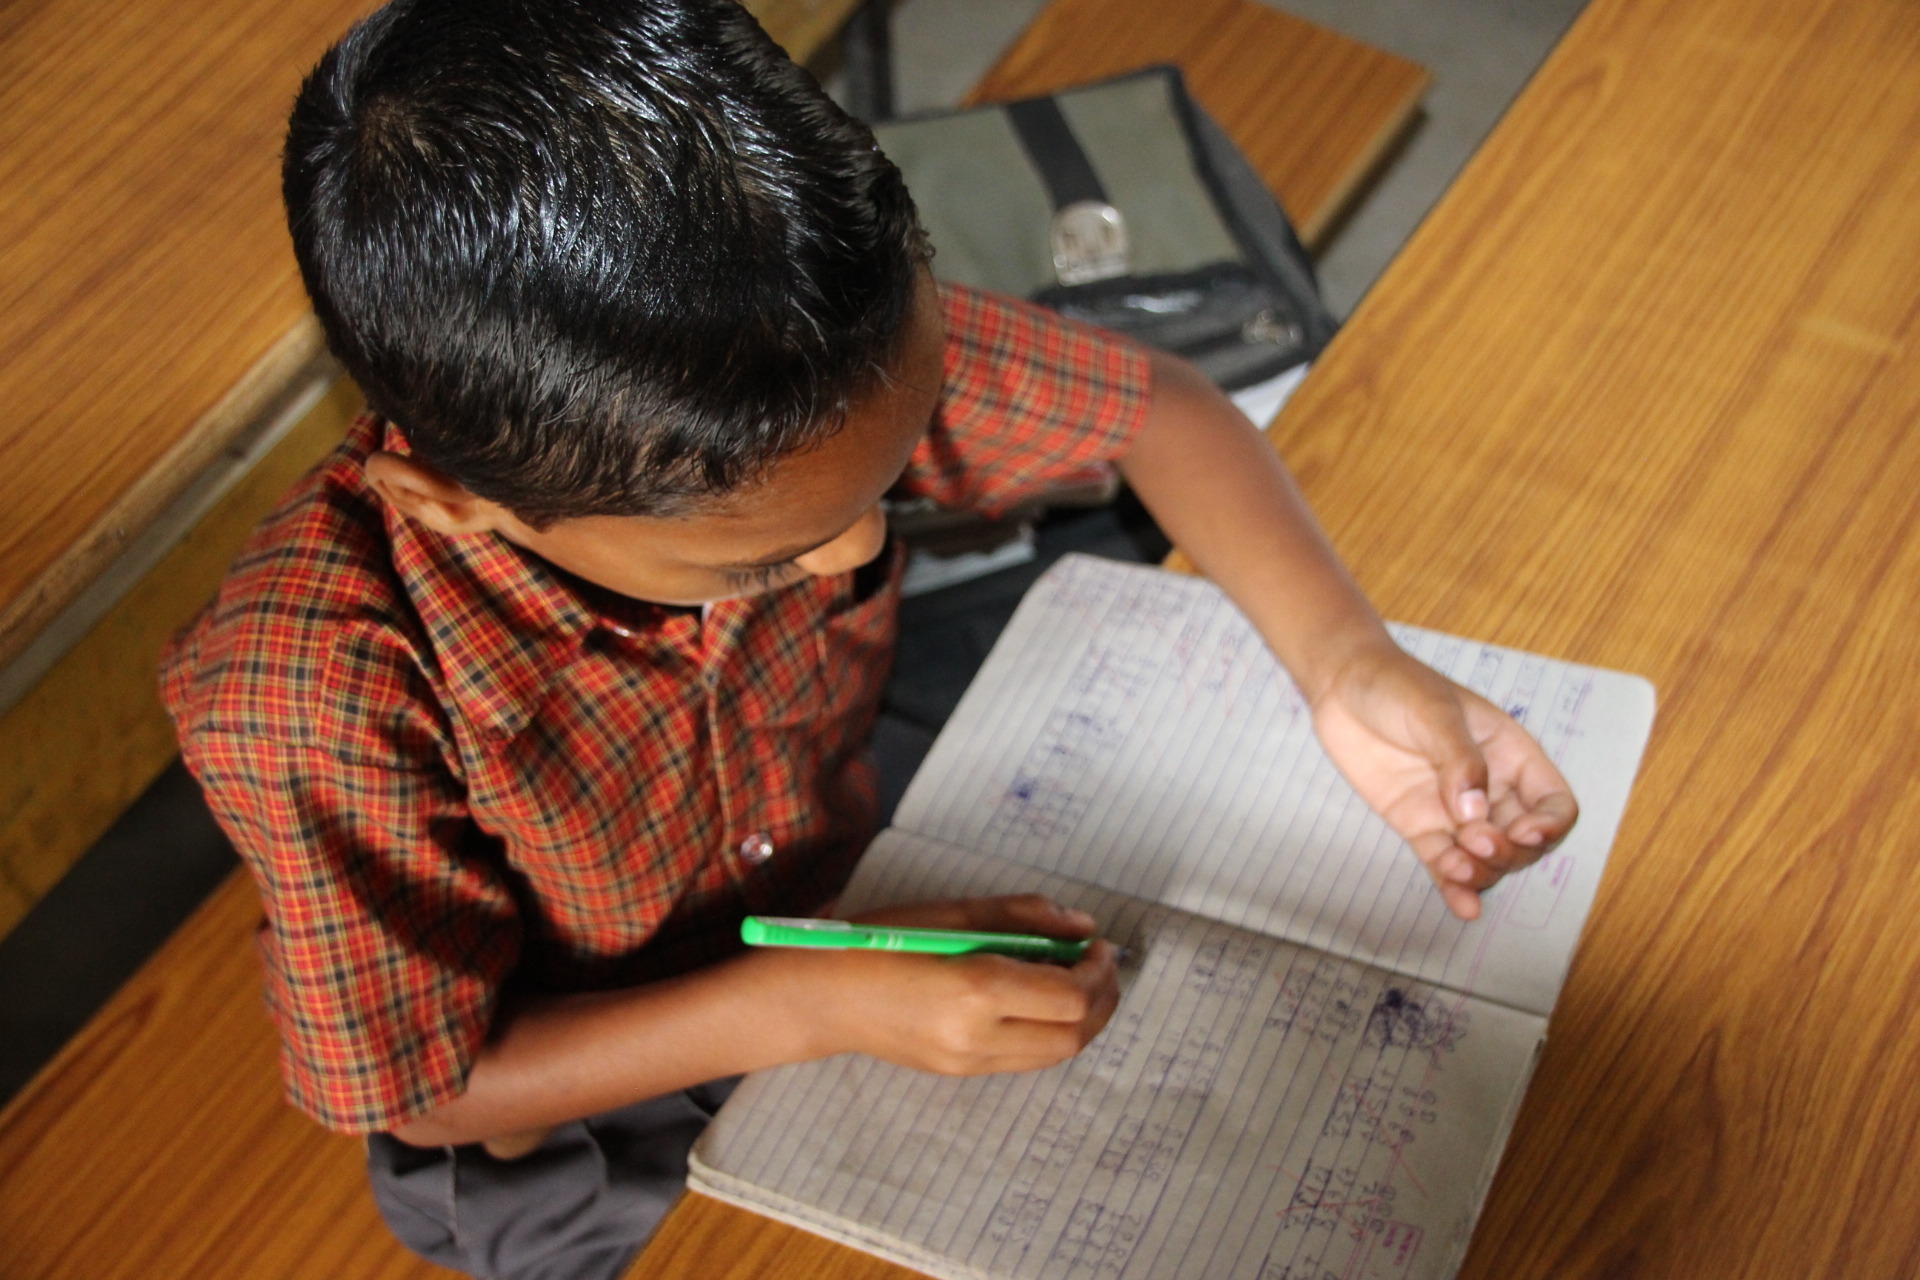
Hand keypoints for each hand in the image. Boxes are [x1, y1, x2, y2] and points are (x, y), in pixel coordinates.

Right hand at [780, 895, 1119, 1074]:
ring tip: (1078, 982)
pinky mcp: (962, 1073)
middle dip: (1102, 1000)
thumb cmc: (881, 941)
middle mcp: (977, 1037)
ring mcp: (969, 1063)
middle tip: (1100, 965)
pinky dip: (1050, 1032)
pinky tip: (1040, 1001)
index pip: (1069, 997)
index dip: (1097, 971)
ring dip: (1082, 1021)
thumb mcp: (952, 913)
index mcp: (975, 990)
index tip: (1099, 945)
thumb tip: (1082, 926)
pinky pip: (1027, 1059)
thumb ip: (1023, 916)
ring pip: (1055, 1055)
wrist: (824, 997)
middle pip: (1073, 1035)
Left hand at [1310, 642, 1578, 919]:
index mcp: (1511, 754)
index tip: (1524, 832)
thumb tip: (1476, 813)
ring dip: (1480, 872)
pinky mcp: (1419, 825)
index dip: (1550, 825)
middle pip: (1523, 841)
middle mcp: (1491, 788)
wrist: (1342, 685)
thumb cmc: (1397, 684)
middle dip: (1508, 852)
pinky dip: (1454, 886)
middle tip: (1476, 843)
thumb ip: (1459, 761)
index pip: (1553, 802)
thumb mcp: (1435, 712)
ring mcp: (1453, 811)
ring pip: (1485, 859)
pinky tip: (1462, 907)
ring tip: (1456, 868)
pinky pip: (1443, 863)